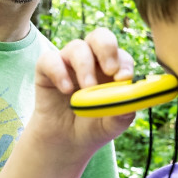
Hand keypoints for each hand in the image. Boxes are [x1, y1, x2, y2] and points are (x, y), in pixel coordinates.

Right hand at [30, 27, 136, 153]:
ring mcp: (68, 62)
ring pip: (77, 47)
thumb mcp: (110, 126)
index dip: (124, 63)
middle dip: (107, 48)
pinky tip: (66, 90)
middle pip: (100, 37)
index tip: (124, 78)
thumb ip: (121, 114)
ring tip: (88, 88)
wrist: (65, 140)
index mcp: (112, 69)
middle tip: (110, 70)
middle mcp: (92, 60)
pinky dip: (59, 72)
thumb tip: (130, 104)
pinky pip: (50, 59)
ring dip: (84, 66)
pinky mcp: (47, 69)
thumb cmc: (92, 127)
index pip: (121, 56)